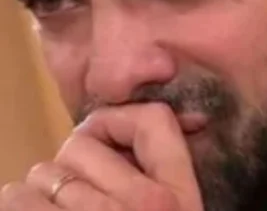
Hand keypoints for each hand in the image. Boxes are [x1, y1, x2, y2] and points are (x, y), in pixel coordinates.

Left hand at [0, 103, 203, 210]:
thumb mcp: (180, 209)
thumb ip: (169, 166)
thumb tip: (195, 117)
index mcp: (177, 193)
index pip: (153, 118)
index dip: (119, 122)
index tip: (110, 144)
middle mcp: (142, 205)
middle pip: (80, 145)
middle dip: (70, 165)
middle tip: (79, 191)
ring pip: (40, 174)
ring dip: (40, 192)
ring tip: (56, 210)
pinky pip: (15, 198)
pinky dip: (18, 205)